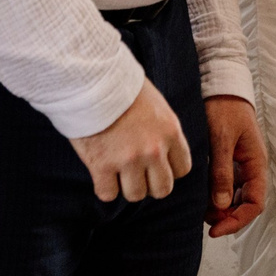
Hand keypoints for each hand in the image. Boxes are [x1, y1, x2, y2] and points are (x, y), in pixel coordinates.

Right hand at [68, 79, 192, 202]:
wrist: (92, 80)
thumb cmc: (122, 88)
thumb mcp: (156, 105)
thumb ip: (163, 131)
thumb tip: (165, 149)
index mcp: (170, 132)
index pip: (182, 169)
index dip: (168, 170)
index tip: (156, 165)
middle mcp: (154, 149)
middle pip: (162, 189)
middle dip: (150, 184)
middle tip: (137, 173)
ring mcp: (128, 159)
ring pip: (135, 195)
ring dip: (126, 186)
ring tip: (117, 172)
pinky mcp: (102, 165)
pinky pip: (108, 194)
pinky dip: (104, 187)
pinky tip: (101, 173)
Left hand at [204, 95, 268, 235]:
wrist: (220, 85)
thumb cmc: (224, 108)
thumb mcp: (221, 139)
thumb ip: (222, 171)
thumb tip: (221, 205)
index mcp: (256, 163)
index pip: (255, 204)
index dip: (237, 220)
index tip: (215, 229)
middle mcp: (251, 168)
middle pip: (245, 204)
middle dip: (227, 217)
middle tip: (204, 221)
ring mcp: (241, 165)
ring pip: (235, 197)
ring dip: (220, 208)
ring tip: (199, 208)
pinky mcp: (229, 160)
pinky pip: (226, 185)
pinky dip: (215, 195)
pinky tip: (200, 195)